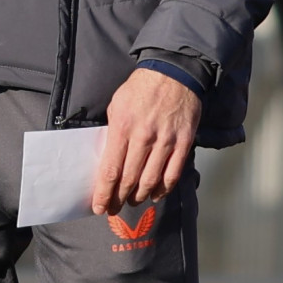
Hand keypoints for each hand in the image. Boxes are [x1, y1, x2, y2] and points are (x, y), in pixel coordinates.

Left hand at [90, 66, 200, 216]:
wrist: (174, 73)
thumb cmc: (141, 88)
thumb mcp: (116, 105)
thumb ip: (112, 132)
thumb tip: (108, 158)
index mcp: (122, 127)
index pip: (110, 170)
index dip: (104, 193)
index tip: (98, 206)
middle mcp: (143, 137)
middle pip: (129, 180)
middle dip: (119, 199)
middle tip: (113, 209)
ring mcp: (166, 141)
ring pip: (151, 181)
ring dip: (140, 196)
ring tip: (132, 201)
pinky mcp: (184, 143)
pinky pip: (173, 174)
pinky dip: (163, 189)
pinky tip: (155, 194)